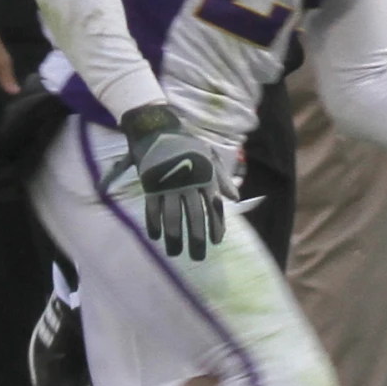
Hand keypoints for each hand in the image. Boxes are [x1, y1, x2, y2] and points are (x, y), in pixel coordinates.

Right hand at [114, 103, 224, 260]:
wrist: (158, 128)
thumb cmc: (187, 144)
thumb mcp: (210, 156)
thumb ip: (222, 178)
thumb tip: (235, 199)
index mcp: (205, 177)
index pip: (213, 207)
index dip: (216, 226)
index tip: (216, 242)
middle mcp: (189, 184)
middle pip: (195, 217)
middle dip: (197, 239)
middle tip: (198, 257)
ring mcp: (169, 185)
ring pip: (173, 217)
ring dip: (174, 237)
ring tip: (175, 253)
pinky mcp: (151, 184)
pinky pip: (153, 209)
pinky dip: (154, 224)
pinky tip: (156, 237)